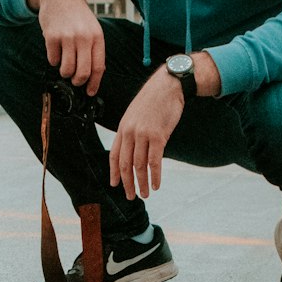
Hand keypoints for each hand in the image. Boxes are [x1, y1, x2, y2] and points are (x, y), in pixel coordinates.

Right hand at [26, 0, 104, 95]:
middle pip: (82, 73)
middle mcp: (84, 37)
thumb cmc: (77, 15)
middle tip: (74, 80)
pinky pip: (52, 60)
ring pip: (66, 70)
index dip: (94, 83)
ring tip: (64, 63)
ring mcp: (67, 37)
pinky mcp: (51, 37)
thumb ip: (94, 49)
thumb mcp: (92, 28)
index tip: (90, 92)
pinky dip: (53, 60)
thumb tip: (95, 74)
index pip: (98, 67)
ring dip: (64, 72)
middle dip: (78, 82)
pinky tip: (56, 50)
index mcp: (97, 37)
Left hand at [109, 70, 184, 199]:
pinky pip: (154, 161)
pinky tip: (156, 185)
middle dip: (127, 183)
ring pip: (139, 166)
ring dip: (142, 183)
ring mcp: (143, 134)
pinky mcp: (158, 136)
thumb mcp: (137, 114)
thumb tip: (136, 149)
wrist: (168, 85)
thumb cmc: (155, 100)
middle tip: (131, 196)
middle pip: (125, 164)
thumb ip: (134, 131)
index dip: (113, 172)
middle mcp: (130, 132)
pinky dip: (155, 176)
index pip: (114, 155)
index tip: (115, 185)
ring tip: (144, 194)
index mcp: (123, 128)